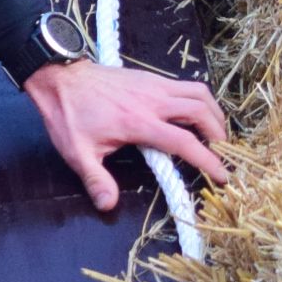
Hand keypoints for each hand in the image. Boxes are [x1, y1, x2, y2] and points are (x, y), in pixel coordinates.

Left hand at [22, 61, 230, 213]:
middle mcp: (153, 100)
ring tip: (215, 133)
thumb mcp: (77, 152)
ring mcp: (154, 84)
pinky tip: (194, 114)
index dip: (207, 160)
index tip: (223, 175)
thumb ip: (95, 179)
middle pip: (201, 111)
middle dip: (218, 133)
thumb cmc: (68, 115)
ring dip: (213, 112)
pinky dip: (199, 99)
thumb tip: (108, 205)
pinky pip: (186, 85)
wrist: (59, 77)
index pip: (184, 142)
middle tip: (222, 153)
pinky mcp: (150, 77)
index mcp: (139, 122)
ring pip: (198, 92)